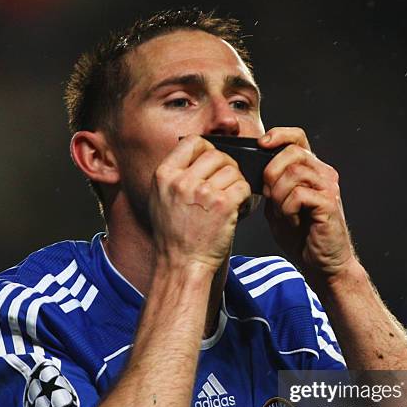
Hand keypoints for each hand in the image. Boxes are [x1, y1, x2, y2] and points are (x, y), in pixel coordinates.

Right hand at [150, 135, 250, 272]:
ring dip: (236, 182)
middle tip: (226, 183)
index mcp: (164, 175)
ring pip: (232, 170)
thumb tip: (199, 156)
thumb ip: (175, 176)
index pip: (192, 142)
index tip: (211, 163)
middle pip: (216, 154)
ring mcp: (203, 192)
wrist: (182, 264)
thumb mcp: (161, 200)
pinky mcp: (223, 205)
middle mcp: (182, 181)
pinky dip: (245, 196)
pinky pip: (243, 186)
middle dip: (226, 167)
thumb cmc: (174, 237)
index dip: (207, 149)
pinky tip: (237, 207)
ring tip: (231, 198)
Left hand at [259, 127, 354, 278]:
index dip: (279, 135)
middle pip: (292, 152)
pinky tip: (291, 221)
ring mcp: (328, 187)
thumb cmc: (301, 236)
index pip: (297, 138)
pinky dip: (287, 209)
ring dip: (278, 195)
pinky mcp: (328, 203)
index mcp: (311, 170)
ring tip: (282, 213)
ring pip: (293, 172)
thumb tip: (254, 171)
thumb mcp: (278, 206)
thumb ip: (271, 187)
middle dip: (271, 172)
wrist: (322, 263)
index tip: (261, 144)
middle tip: (269, 196)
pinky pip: (299, 194)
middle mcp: (323, 173)